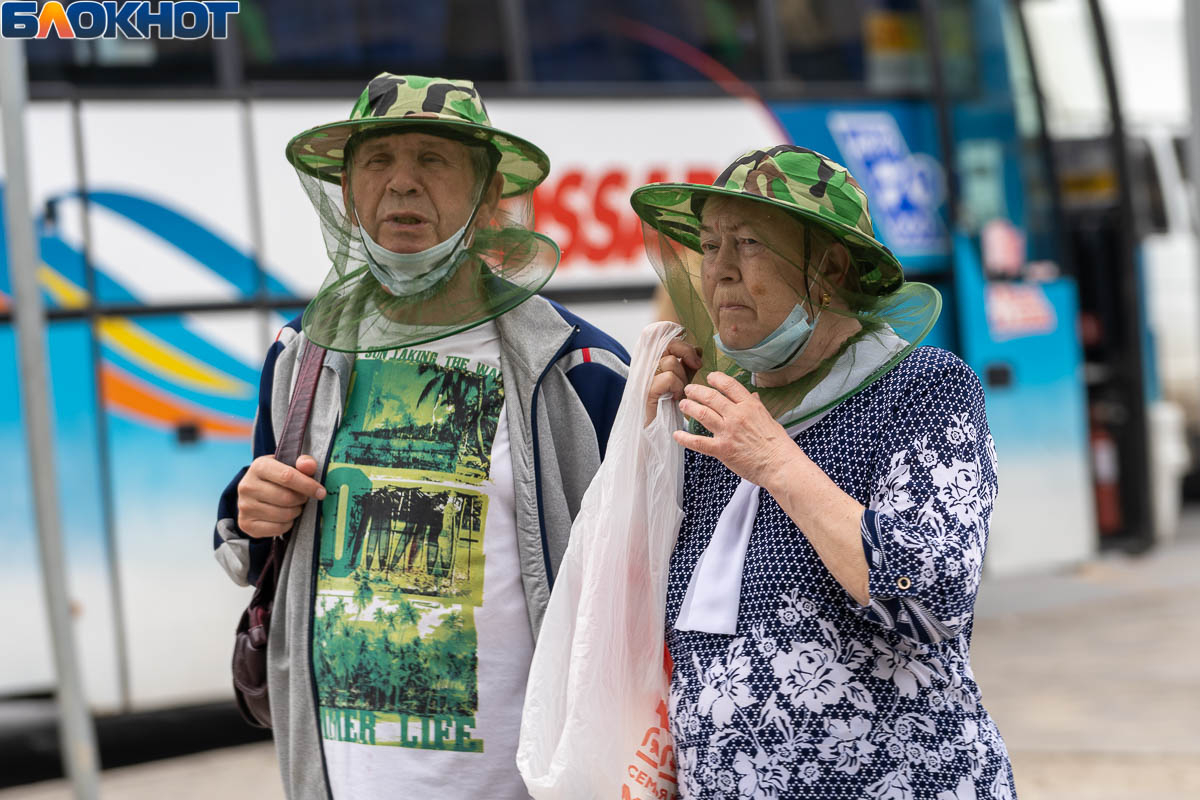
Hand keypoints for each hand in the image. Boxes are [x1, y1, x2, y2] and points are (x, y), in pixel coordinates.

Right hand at [237, 454, 326, 537]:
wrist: (254, 493)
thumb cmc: (277, 478)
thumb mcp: (288, 465)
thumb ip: (303, 463)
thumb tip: (310, 465)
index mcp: (259, 466)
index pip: (287, 476)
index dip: (308, 485)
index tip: (321, 492)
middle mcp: (247, 486)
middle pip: (286, 498)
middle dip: (301, 500)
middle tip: (303, 498)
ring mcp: (245, 506)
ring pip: (283, 515)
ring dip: (296, 512)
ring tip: (294, 506)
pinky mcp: (246, 524)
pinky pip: (277, 528)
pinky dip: (287, 524)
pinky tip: (285, 517)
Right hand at [646, 339, 701, 425]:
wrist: (652, 430)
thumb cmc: (666, 405)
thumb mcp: (680, 379)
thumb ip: (686, 364)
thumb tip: (698, 349)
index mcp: (652, 360)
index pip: (663, 337)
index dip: (682, 343)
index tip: (695, 355)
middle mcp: (645, 365)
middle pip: (667, 343)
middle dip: (686, 353)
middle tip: (696, 365)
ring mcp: (644, 377)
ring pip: (670, 362)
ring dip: (682, 376)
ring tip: (680, 389)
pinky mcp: (646, 390)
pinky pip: (668, 378)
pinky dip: (676, 387)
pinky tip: (675, 397)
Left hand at [674, 371, 803, 488]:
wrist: (780, 465)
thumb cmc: (778, 444)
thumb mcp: (769, 419)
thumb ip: (756, 407)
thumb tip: (752, 396)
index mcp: (750, 406)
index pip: (729, 385)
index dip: (716, 378)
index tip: (709, 377)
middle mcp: (737, 415)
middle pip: (711, 397)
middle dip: (697, 391)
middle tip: (689, 390)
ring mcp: (728, 432)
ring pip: (702, 414)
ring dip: (689, 407)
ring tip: (683, 404)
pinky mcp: (722, 449)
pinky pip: (698, 442)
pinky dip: (685, 438)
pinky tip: (677, 435)